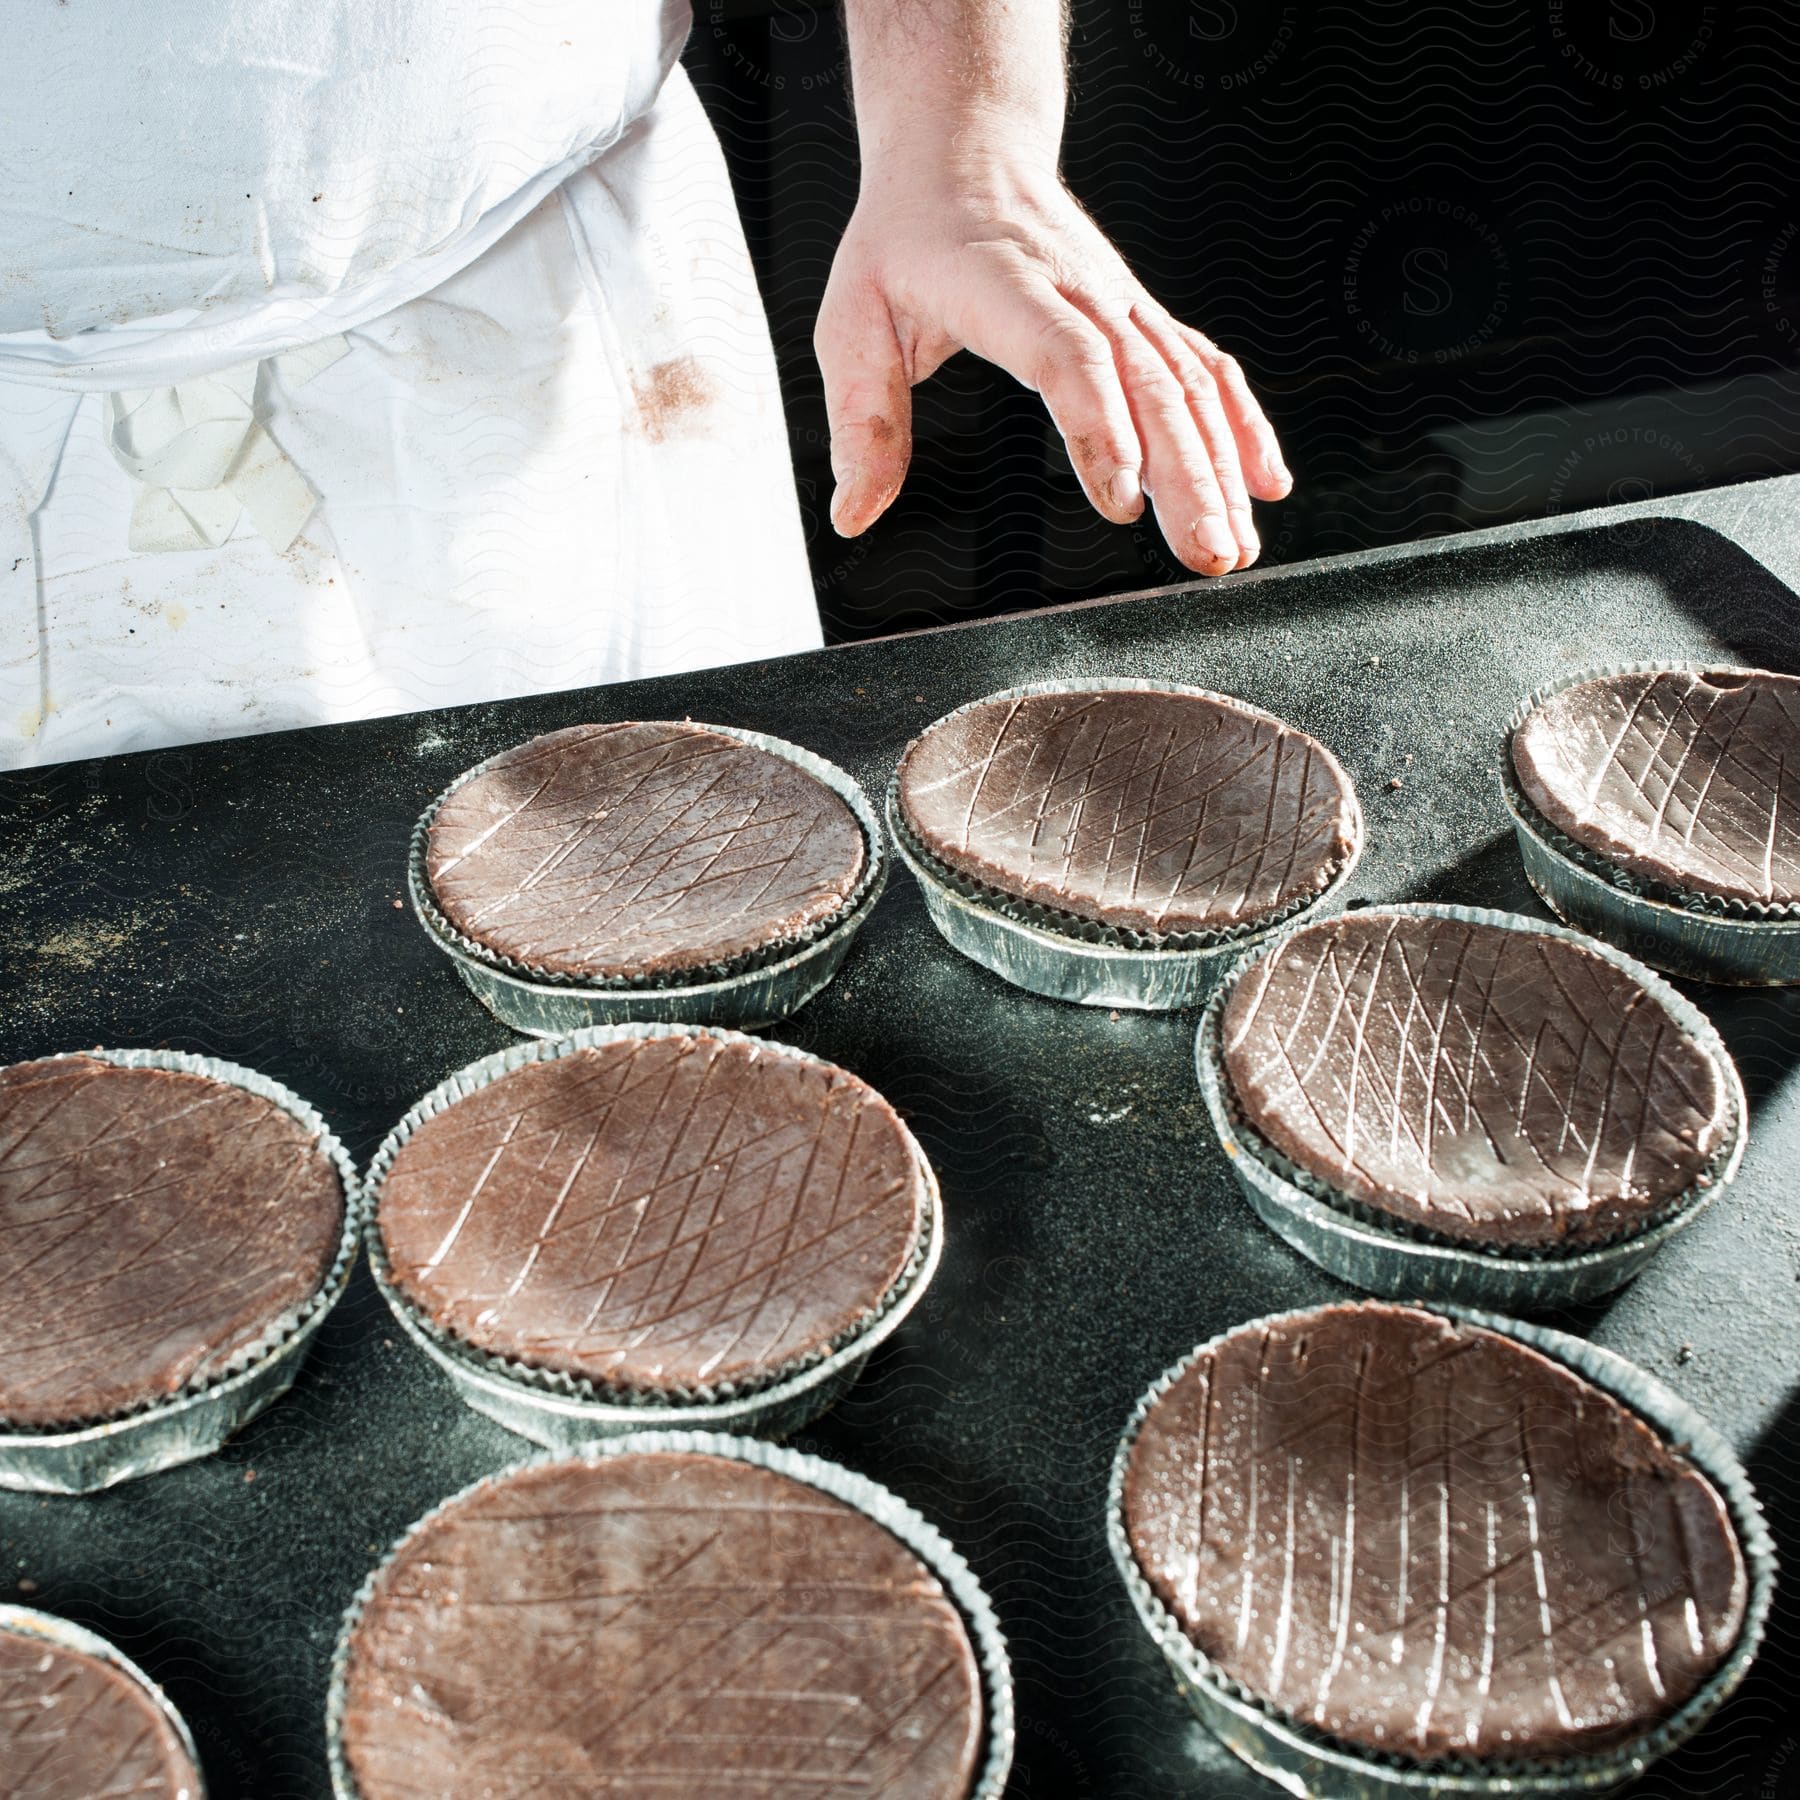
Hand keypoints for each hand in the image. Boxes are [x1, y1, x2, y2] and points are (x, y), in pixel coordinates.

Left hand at [815, 159, 1291, 574]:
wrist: (964, 150)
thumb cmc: (903, 241)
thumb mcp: (850, 324)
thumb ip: (861, 422)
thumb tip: (852, 515)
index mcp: (1007, 288)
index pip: (1067, 357)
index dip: (1102, 427)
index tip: (1122, 501)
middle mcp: (1082, 293)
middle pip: (1150, 385)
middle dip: (1188, 476)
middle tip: (1206, 554)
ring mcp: (1122, 304)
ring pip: (1189, 385)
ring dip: (1222, 469)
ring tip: (1234, 548)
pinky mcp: (1141, 318)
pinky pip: (1206, 369)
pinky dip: (1243, 426)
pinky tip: (1264, 486)